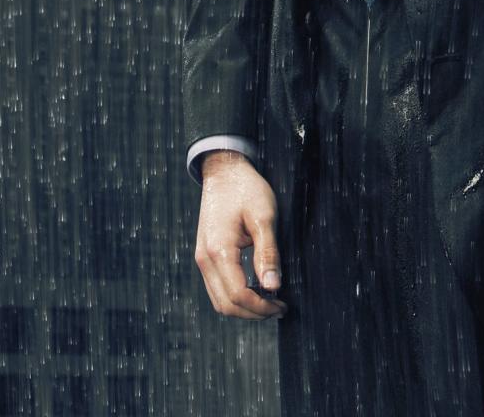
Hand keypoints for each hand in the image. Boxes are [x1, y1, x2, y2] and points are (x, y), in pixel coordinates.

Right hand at [193, 151, 288, 320]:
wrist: (224, 170)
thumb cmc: (246, 189)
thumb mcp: (264, 216)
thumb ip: (268, 253)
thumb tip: (274, 286)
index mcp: (219, 251)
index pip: (238, 295)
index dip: (261, 307)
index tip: (282, 306)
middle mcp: (204, 259)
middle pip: (225, 304)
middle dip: (253, 313)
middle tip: (278, 308)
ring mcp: (201, 258)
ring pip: (219, 299)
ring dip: (243, 307)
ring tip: (269, 301)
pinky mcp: (204, 255)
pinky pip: (217, 286)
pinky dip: (234, 295)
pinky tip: (254, 288)